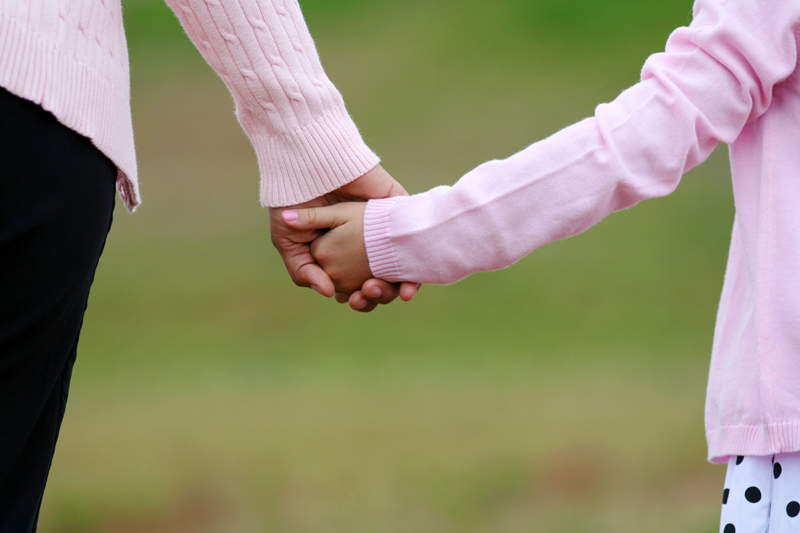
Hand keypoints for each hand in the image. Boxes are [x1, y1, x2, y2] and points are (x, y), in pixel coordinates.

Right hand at [269, 164, 417, 311]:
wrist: (308, 164)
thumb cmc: (293, 200)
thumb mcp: (288, 240)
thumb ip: (303, 271)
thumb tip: (329, 294)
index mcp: (341, 254)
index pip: (356, 286)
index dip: (357, 298)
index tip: (352, 299)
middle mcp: (366, 246)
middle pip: (380, 282)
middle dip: (374, 296)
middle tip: (364, 294)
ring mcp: (384, 231)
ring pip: (400, 270)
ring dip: (393, 288)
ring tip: (378, 287)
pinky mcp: (399, 214)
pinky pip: (415, 246)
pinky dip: (415, 271)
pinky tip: (407, 286)